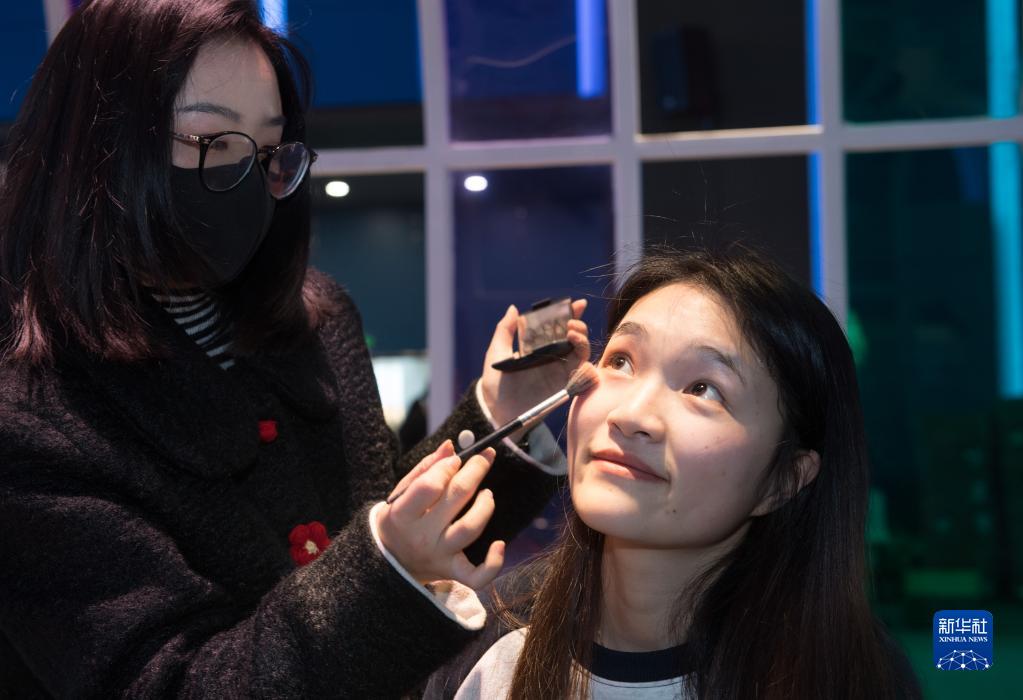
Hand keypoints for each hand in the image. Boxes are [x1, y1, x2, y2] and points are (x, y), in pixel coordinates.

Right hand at [376, 440, 504, 588]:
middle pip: (455, 499)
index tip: (456, 458)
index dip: (447, 467)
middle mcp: (421, 537)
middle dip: (474, 471)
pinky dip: (493, 564)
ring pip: (470, 529)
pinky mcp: (453, 572)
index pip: (429, 486)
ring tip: (487, 494)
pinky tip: (500, 544)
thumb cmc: (398, 520)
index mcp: (402, 515)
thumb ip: (426, 469)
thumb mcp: (401, 494)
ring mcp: (439, 556)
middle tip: (485, 457)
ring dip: (485, 505)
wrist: (389, 562)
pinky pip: (477, 576)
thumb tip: (451, 446)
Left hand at [480, 299, 589, 433]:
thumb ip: (505, 331)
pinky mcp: (564, 387)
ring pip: (581, 353)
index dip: (569, 313)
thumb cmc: (495, 382)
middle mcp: (553, 356)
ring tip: (572, 336)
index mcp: (539, 346)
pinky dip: (588, 369)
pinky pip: (583, 377)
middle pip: (575, 337)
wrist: (497, 411)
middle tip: (570, 324)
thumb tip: (514, 309)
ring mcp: (560, 372)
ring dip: (582, 342)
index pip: (558, 326)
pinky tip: (580, 362)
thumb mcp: (497, 353)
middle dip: (578, 326)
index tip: (576, 304)